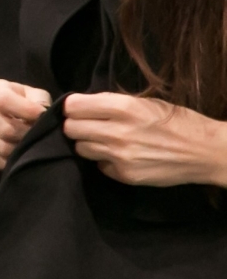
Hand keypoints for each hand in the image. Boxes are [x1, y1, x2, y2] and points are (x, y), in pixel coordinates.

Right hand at [0, 79, 51, 169]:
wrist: (11, 117)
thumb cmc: (27, 103)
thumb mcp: (35, 95)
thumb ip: (40, 102)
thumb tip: (42, 117)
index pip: (3, 100)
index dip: (25, 109)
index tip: (42, 115)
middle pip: (5, 129)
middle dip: (28, 134)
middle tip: (41, 134)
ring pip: (3, 148)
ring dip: (23, 149)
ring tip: (34, 143)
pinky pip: (0, 161)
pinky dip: (15, 160)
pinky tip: (24, 152)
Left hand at [62, 92, 226, 187]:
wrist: (206, 152)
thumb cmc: (178, 122)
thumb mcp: (146, 102)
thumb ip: (113, 103)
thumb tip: (84, 105)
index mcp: (124, 108)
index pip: (73, 106)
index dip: (73, 107)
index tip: (78, 109)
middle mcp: (117, 132)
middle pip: (71, 129)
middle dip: (76, 125)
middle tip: (89, 125)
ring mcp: (120, 157)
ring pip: (80, 148)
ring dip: (88, 143)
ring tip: (106, 140)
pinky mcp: (124, 175)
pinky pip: (99, 166)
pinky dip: (105, 161)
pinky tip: (121, 156)